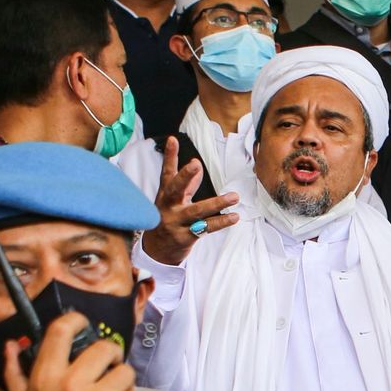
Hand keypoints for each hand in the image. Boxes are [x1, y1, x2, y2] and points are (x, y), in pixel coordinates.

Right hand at [139, 136, 239, 266]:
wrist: (156, 251)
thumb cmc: (167, 219)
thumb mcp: (173, 200)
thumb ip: (187, 183)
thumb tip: (198, 165)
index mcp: (165, 195)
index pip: (167, 173)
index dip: (170, 156)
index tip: (173, 140)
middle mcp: (169, 207)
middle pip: (176, 189)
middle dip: (185, 176)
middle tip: (195, 164)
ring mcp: (176, 223)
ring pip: (197, 211)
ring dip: (216, 203)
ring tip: (234, 197)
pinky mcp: (185, 237)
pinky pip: (205, 228)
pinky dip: (220, 222)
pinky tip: (234, 217)